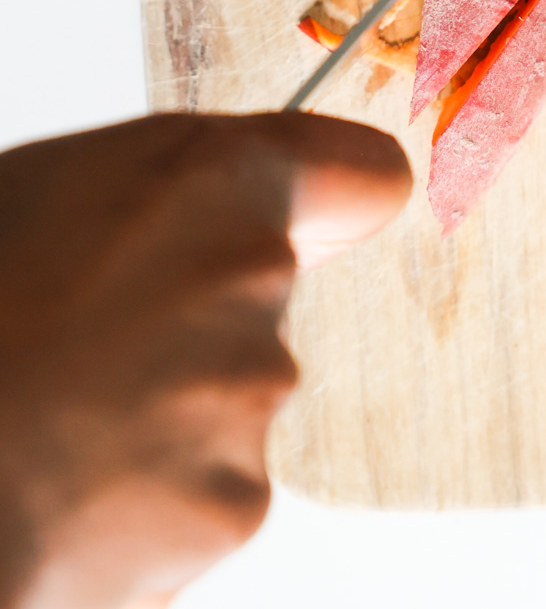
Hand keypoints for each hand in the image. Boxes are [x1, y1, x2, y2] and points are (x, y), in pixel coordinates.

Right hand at [0, 111, 409, 608]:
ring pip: (230, 397)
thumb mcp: (48, 190)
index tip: (325, 215)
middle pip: (266, 295)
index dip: (337, 195)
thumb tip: (252, 222)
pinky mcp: (229, 506)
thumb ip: (174, 194)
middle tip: (82, 341)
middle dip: (196, 315)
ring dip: (166, 409)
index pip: (363, 172)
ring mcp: (247, 401)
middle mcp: (256, 281)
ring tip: (55, 417)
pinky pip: (206, 488)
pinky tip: (69, 486)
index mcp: (215, 180)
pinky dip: (152, 494)